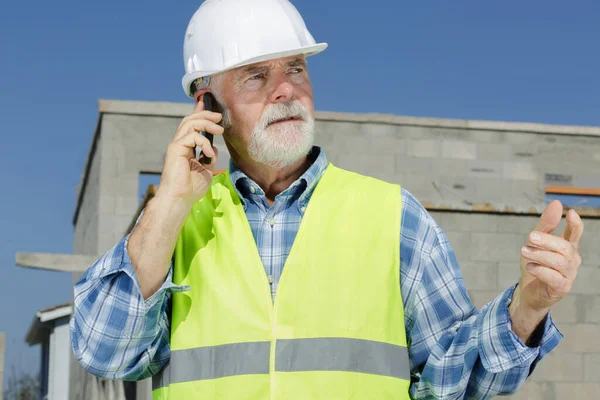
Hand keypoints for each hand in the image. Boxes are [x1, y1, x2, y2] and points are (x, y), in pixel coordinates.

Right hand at [157, 95, 224, 205]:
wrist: (180, 198)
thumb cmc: (191, 188)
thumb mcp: (207, 170)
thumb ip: (209, 157)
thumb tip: (214, 147)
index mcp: (186, 148)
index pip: (192, 126)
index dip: (199, 113)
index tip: (205, 103)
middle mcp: (180, 144)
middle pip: (190, 120)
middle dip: (205, 114)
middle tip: (219, 116)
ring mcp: (177, 145)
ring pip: (190, 123)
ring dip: (206, 123)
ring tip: (220, 129)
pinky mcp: (175, 148)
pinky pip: (192, 136)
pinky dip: (204, 142)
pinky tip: (208, 153)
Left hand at [510, 200, 583, 341]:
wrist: (528, 292)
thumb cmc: (534, 264)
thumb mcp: (535, 242)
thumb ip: (545, 225)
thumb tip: (556, 203)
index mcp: (567, 247)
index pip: (575, 234)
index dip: (575, 224)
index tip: (570, 213)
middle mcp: (572, 260)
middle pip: (564, 247)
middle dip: (546, 240)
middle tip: (529, 237)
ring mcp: (569, 275)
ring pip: (559, 262)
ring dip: (540, 255)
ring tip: (524, 251)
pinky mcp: (562, 288)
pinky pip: (554, 277)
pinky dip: (541, 270)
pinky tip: (530, 266)